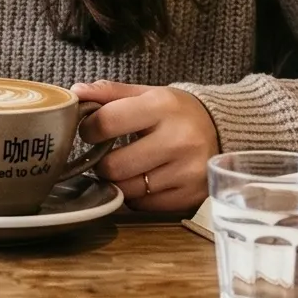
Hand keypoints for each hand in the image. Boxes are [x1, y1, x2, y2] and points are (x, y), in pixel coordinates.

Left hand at [75, 80, 219, 213]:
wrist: (222, 129)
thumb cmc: (175, 112)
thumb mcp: (147, 94)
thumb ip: (109, 93)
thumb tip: (75, 92)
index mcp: (163, 107)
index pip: (107, 123)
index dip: (88, 130)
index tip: (91, 131)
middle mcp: (179, 139)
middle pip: (114, 166)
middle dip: (102, 162)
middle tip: (108, 155)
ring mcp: (187, 171)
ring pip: (127, 190)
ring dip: (118, 181)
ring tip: (128, 166)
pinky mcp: (191, 195)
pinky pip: (143, 205)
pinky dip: (137, 196)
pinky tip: (145, 179)